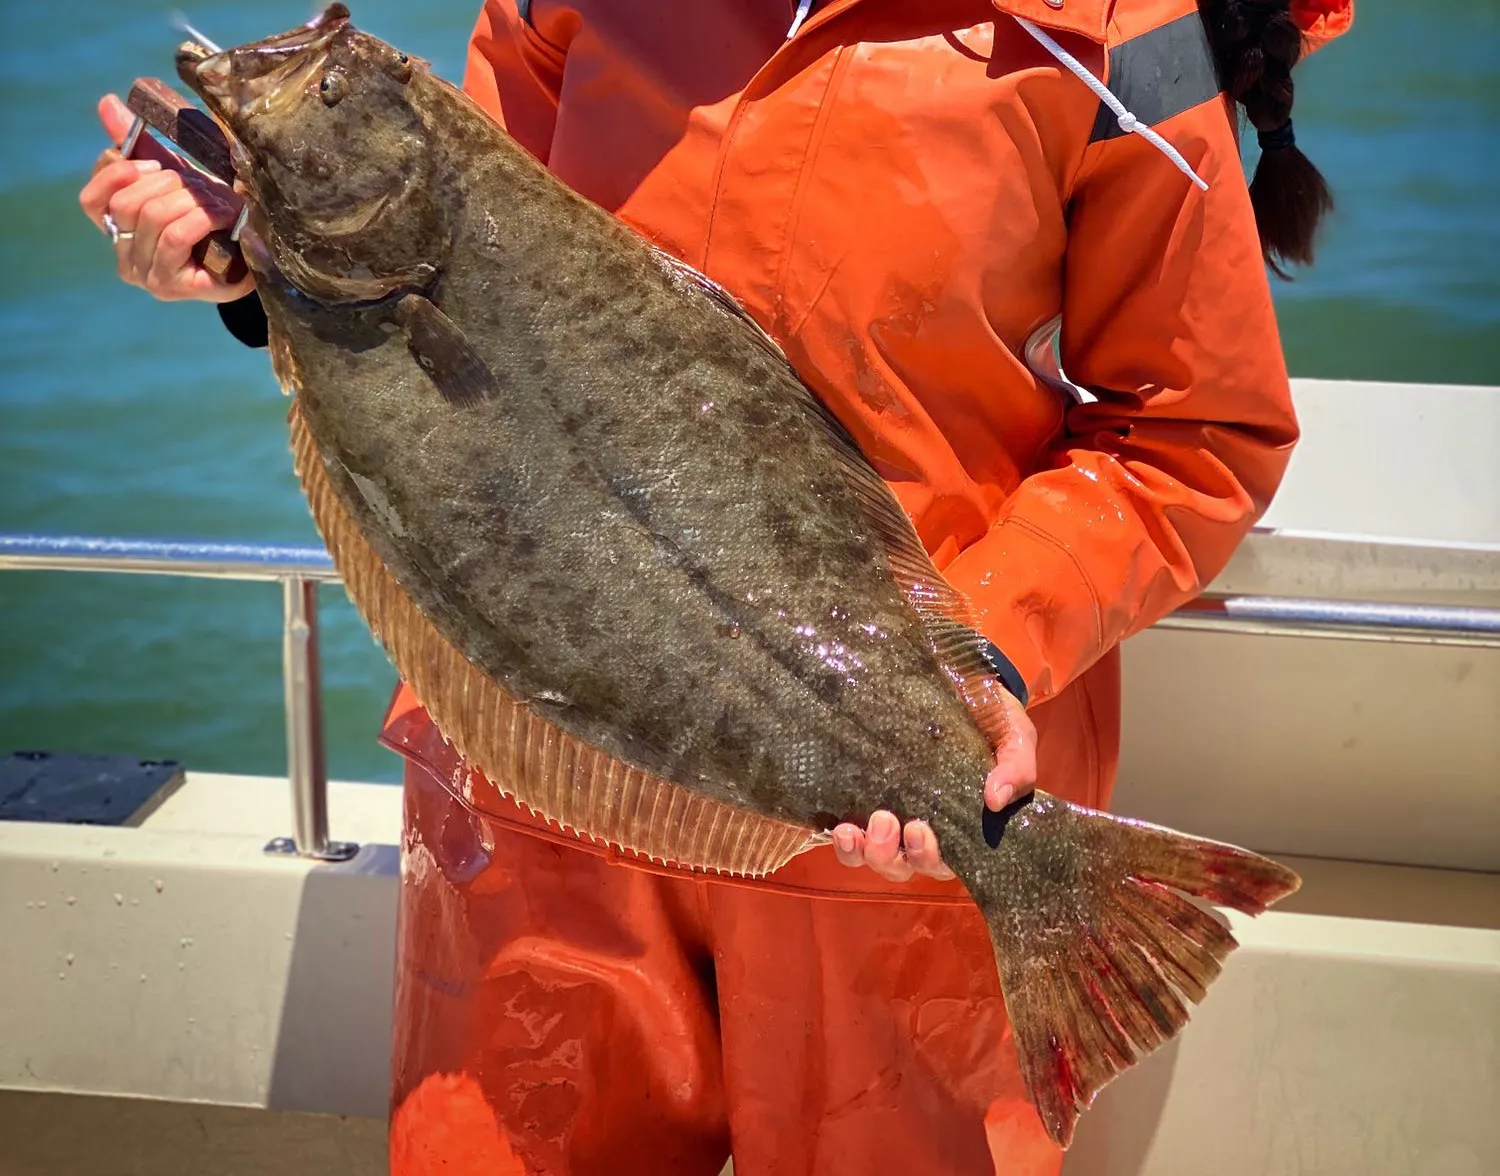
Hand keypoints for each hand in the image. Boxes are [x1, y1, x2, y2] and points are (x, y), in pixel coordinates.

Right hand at [78, 94, 253, 303]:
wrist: (255, 257)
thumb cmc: (212, 215)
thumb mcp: (175, 175)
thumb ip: (139, 144)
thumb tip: (107, 103)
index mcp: (118, 231)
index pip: (92, 199)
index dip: (117, 172)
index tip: (153, 161)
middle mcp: (124, 257)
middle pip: (126, 203)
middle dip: (166, 182)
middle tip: (199, 183)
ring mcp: (146, 276)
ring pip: (152, 216)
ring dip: (190, 199)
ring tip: (217, 200)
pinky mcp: (173, 286)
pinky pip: (176, 236)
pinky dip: (202, 218)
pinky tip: (224, 218)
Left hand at [833, 686, 1036, 881]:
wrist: (962, 681)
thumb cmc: (992, 718)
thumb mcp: (1014, 736)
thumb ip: (1017, 766)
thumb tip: (996, 799)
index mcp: (962, 826)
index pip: (945, 862)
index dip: (929, 858)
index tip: (921, 830)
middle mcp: (925, 829)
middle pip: (904, 866)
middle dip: (892, 854)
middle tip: (887, 819)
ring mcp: (893, 815)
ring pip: (875, 858)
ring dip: (865, 852)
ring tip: (857, 827)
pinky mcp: (865, 797)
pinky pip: (852, 838)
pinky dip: (844, 842)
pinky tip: (841, 828)